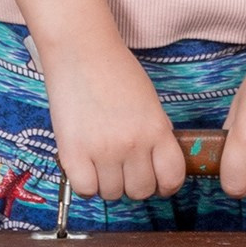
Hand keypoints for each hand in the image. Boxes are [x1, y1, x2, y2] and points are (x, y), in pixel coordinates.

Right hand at [42, 44, 184, 204]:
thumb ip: (156, 133)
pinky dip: (86, 184)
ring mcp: (103, 151)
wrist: (81, 52)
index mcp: (157, 129)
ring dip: (109, 184)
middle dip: (134, 185)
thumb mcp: (150, 102)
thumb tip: (158, 163)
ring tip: (102, 164)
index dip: (166, 186)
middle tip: (125, 170)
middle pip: (141, 191)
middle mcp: (133, 144)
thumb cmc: (116, 71)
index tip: (158, 183)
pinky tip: (85, 167)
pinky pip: (86, 190)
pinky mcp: (73, 153)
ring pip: (113, 194)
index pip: (172, 178)